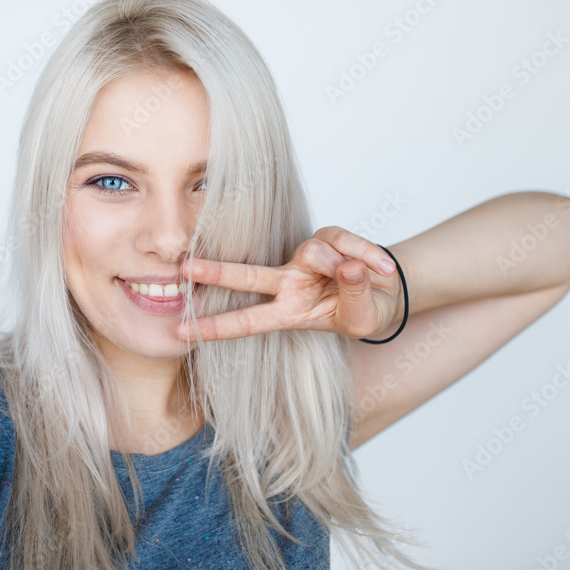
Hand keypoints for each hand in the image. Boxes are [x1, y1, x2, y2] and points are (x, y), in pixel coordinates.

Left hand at [176, 226, 403, 341]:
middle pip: (249, 275)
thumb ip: (353, 294)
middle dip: (218, 272)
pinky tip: (381, 267)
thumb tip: (345, 267)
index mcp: (290, 311)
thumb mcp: (361, 318)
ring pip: (313, 253)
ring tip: (372, 275)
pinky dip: (366, 254)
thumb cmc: (364, 312)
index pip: (248, 320)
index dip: (217, 326)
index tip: (181, 331)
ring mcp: (307, 258)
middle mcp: (290, 281)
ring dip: (344, 267)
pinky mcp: (329, 238)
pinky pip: (344, 242)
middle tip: (186, 269)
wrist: (388, 293)